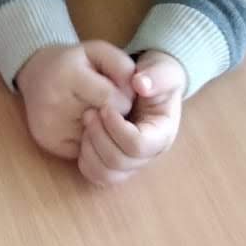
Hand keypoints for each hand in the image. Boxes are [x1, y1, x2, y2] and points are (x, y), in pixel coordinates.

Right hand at [14, 41, 135, 160]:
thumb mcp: (98, 51)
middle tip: (108, 104)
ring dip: (104, 130)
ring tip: (95, 112)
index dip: (123, 99)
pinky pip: (85, 150)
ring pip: (96, 139)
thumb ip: (122, 66)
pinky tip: (84, 125)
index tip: (121, 95)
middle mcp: (54, 103)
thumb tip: (137, 92)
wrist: (35, 74)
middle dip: (115, 115)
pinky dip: (91, 140)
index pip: (111, 99)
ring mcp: (50, 127)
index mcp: (68, 76)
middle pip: (104, 121)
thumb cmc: (74, 62)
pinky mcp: (50, 143)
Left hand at [78, 49, 185, 186]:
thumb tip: (140, 84)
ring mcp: (133, 162)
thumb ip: (157, 76)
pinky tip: (83, 136)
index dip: (117, 129)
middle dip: (100, 136)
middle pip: (120, 162)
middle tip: (89, 113)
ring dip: (90, 149)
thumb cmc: (156, 77)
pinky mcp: (117, 164)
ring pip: (108, 174)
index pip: (139, 145)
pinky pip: (98, 175)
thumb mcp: (162, 70)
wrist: (148, 84)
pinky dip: (86, 160)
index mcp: (162, 134)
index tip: (104, 107)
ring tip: (86, 124)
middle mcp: (149, 154)